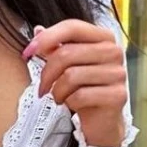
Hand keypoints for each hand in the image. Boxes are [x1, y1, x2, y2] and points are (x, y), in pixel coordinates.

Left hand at [22, 19, 126, 146]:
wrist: (101, 119)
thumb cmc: (83, 86)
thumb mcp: (67, 64)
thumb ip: (54, 46)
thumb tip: (38, 30)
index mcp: (103, 37)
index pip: (72, 27)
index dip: (46, 37)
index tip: (27, 52)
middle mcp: (114, 51)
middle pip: (67, 53)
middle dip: (47, 73)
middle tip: (42, 87)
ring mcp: (118, 73)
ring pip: (71, 76)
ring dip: (56, 90)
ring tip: (57, 96)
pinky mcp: (118, 95)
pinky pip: (80, 96)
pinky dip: (69, 102)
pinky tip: (71, 104)